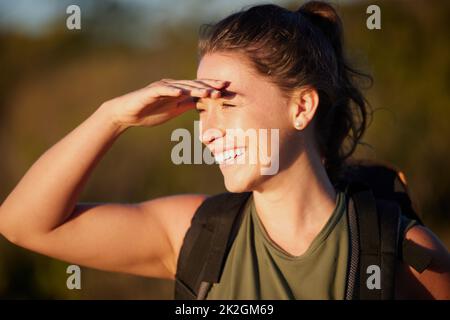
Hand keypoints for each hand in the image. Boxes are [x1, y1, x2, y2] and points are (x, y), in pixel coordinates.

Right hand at [102, 78, 228, 129]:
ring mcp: (162, 87)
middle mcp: (172, 86)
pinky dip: (172, 90)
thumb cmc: (150, 112)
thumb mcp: (173, 110)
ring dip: (195, 88)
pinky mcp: (151, 91)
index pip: (199, 89)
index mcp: (178, 91)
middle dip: (209, 85)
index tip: (227, 91)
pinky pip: (163, 90)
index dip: (212, 89)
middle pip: (193, 84)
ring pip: (181, 86)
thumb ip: (186, 105)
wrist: (127, 114)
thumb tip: (202, 104)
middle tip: (224, 87)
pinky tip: (181, 92)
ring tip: (208, 91)